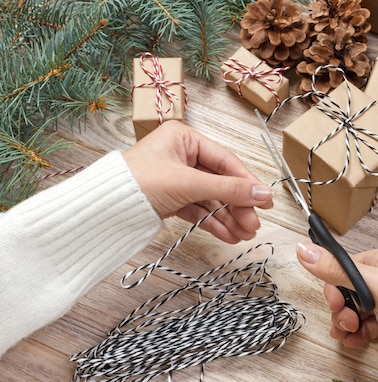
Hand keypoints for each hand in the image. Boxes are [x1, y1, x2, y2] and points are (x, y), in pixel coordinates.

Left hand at [123, 120, 272, 243]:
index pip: (225, 161)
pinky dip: (213, 222)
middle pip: (220, 182)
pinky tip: (228, 235)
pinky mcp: (170, 198)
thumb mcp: (189, 183)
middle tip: (254, 226)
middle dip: (238, 206)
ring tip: (244, 236)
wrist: (102, 210)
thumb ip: (229, 189)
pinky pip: (198, 209)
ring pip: (211, 198)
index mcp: (184, 138)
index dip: (247, 182)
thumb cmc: (139, 184)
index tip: (265, 201)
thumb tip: (264, 194)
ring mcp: (176, 178)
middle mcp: (181, 155)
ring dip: (228, 217)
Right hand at [296, 244, 377, 362]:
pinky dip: (358, 330)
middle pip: (350, 287)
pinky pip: (369, 320)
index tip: (335, 306)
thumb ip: (339, 269)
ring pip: (358, 306)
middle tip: (345, 324)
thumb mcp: (376, 289)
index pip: (346, 266)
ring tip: (349, 336)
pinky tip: (355, 341)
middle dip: (341, 308)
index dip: (335, 287)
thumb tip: (305, 249)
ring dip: (347, 321)